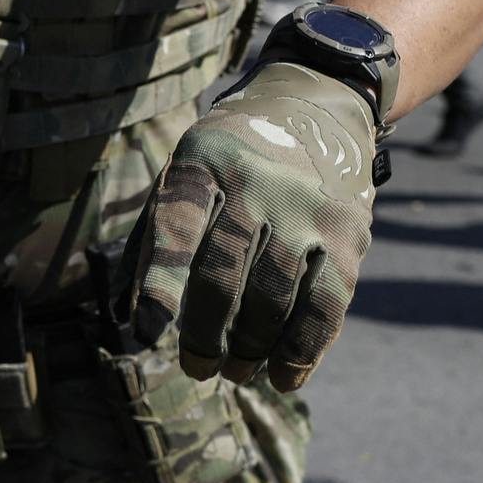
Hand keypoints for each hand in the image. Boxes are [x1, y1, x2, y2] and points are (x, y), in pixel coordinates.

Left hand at [130, 63, 377, 392]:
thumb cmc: (230, 159)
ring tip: (236, 373)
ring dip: (253, 348)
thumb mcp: (187, 170)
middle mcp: (254, 182)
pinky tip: (284, 374)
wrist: (314, 108)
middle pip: (223, 272)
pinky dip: (305, 348)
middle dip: (206, 333)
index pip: (176, 225)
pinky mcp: (347, 232)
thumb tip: (134, 318)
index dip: (159, 282)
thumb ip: (158, 234)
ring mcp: (305, 207)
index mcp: (202, 163)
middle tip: (197, 368)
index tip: (146, 331)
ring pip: (274, 297)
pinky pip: (326, 303)